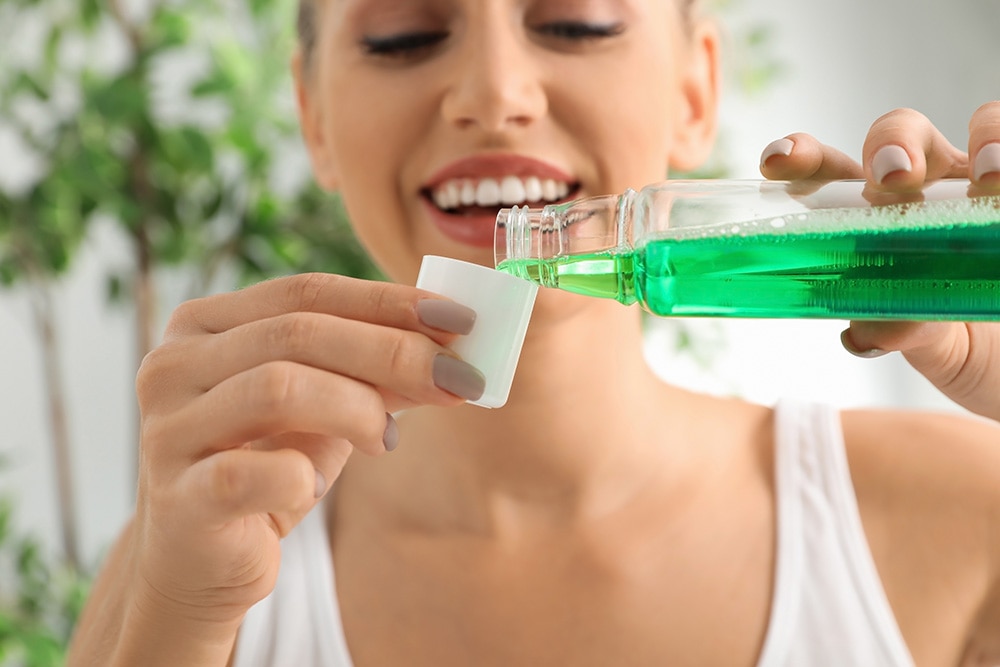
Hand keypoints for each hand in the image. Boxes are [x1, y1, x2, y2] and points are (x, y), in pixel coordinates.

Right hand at [130, 274, 480, 630]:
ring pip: (278, 387)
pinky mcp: (178, 498)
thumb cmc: (263, 469)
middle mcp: (172, 365)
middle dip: (393, 352)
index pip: (306, 292)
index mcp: (204, 326)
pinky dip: (300, 476)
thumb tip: (453, 349)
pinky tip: (312, 487)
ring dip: (357, 408)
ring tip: (387, 439)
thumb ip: (373, 373)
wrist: (200, 563)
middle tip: (458, 379)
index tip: (460, 320)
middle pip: (297, 332)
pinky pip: (253, 472)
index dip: (388, 302)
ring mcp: (167, 430)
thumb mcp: (323, 409)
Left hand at [759, 102, 999, 420]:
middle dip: (891, 143)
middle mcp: (926, 189)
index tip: (777, 163)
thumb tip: (866, 333)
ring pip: (980, 127)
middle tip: (894, 178)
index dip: (801, 158)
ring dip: (985, 140)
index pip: (828, 173)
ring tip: (991, 178)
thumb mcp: (928, 344)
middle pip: (897, 134)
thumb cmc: (957, 338)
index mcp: (873, 216)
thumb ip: (897, 329)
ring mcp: (981, 185)